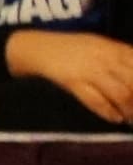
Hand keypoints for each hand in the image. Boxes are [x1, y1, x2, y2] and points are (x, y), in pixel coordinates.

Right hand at [4, 29, 132, 122]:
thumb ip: (124, 57)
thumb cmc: (74, 48)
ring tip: (130, 118)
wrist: (40, 48)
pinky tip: (115, 118)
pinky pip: (96, 101)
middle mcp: (106, 59)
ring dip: (129, 110)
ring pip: (121, 94)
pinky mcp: (74, 82)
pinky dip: (109, 112)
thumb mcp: (103, 46)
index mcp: (116, 49)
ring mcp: (90, 71)